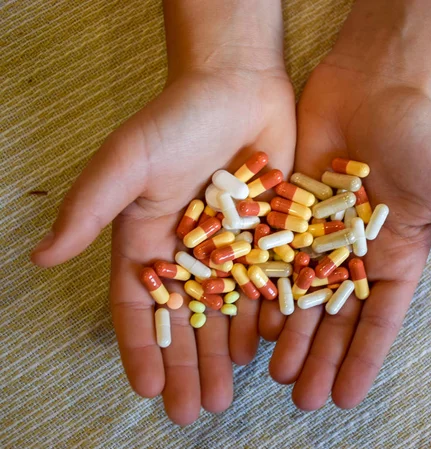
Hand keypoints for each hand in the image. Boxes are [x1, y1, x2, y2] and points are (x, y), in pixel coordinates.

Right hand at [31, 51, 295, 422]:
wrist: (238, 86)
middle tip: (192, 411)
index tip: (146, 389)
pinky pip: (267, 284)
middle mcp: (189, 251)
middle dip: (186, 364)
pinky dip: (264, 317)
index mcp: (149, 240)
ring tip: (226, 393)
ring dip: (225, 353)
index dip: (140, 347)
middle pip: (186, 318)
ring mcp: (232, 247)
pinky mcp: (268, 235)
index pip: (138, 305)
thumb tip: (41, 258)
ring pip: (228, 310)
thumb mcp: (128, 160)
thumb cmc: (178, 118)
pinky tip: (264, 347)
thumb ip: (91, 208)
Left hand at [262, 57, 430, 409]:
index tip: (346, 397)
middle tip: (303, 400)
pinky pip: (275, 262)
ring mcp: (318, 239)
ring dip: (291, 337)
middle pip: (336, 319)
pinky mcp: (289, 217)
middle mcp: (355, 258)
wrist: (372, 87)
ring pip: (301, 298)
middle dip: (321, 360)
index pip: (380, 321)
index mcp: (395, 259)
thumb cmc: (419, 136)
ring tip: (277, 374)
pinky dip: (266, 293)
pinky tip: (255, 324)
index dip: (364, 359)